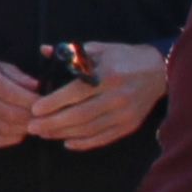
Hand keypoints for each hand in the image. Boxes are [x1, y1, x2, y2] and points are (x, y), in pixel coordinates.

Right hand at [0, 54, 40, 153]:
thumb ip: (19, 77)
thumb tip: (39, 89)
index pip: (12, 94)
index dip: (33, 101)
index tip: (48, 102)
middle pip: (10, 115)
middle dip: (32, 117)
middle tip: (45, 115)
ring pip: (5, 130)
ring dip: (25, 128)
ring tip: (34, 121)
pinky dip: (14, 137)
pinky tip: (20, 129)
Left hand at [27, 43, 168, 152]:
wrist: (159, 71)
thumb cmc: (123, 58)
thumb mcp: (99, 49)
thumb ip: (71, 52)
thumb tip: (43, 50)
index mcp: (107, 75)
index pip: (76, 92)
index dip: (54, 103)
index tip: (35, 109)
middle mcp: (117, 96)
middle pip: (80, 115)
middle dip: (53, 123)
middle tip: (32, 127)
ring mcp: (125, 113)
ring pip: (89, 129)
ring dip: (64, 134)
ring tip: (44, 134)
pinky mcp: (130, 125)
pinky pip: (104, 138)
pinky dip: (84, 143)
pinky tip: (67, 143)